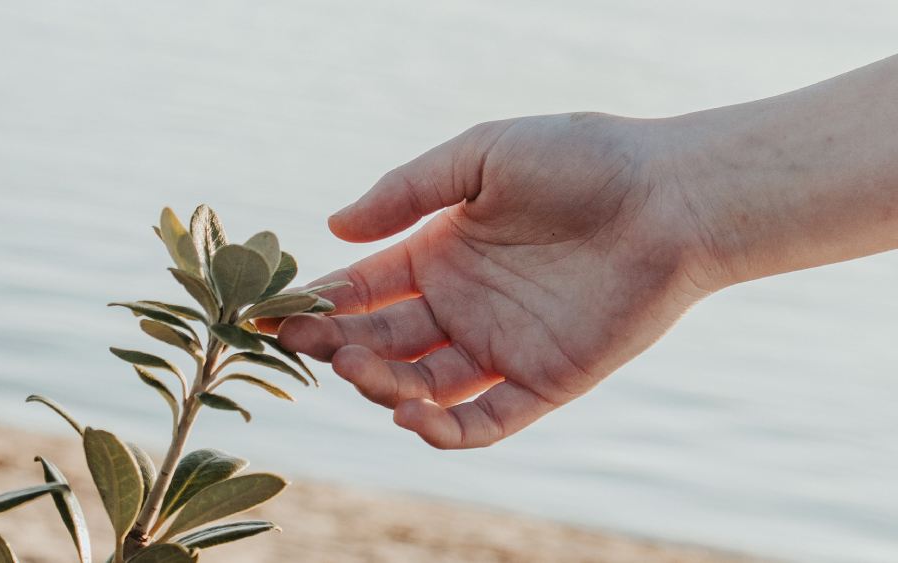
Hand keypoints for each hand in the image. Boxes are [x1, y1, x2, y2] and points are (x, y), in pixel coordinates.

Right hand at [272, 113, 713, 448]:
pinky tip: (412, 416)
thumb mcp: (481, 157)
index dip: (319, 301)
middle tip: (307, 343)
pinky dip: (445, 430)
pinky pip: (485, 420)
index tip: (273, 312)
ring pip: (422, 385)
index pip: (364, 287)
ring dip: (382, 385)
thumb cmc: (580, 161)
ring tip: (357, 367)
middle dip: (338, 345)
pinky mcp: (543, 382)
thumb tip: (333, 228)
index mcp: (442, 253)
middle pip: (382, 339)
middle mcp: (463, 305)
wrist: (668, 196)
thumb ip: (407, 191)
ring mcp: (500, 346)